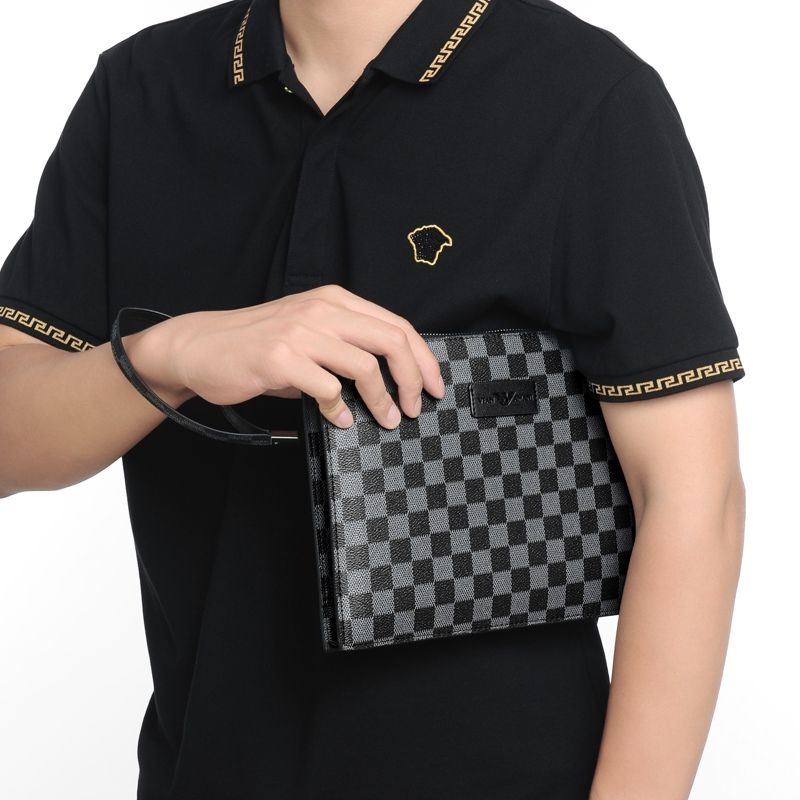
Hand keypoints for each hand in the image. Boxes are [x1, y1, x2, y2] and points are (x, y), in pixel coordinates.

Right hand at [121, 284, 446, 428]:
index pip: (396, 324)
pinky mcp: (281, 358)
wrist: (200, 346)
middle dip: (414, 378)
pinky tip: (341, 419)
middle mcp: (322, 310)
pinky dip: (341, 409)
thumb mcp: (307, 334)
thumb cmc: (256, 345)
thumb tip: (388, 381)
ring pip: (365, 365)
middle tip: (417, 406)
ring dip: (383, 400)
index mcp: (334, 300)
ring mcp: (301, 332)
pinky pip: (328, 388)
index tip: (434, 385)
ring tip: (387, 419)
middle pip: (391, 340)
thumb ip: (344, 348)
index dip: (422, 358)